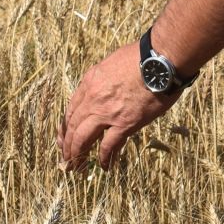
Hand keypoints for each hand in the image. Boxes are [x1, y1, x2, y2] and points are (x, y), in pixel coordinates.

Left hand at [58, 41, 174, 168]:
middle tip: (65, 158)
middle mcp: (93, 98)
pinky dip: (104, 158)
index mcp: (90, 82)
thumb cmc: (141, 57)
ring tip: (76, 166)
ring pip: (82, 138)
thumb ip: (104, 78)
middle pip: (73, 126)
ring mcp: (107, 112)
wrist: (159, 61)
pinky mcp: (124, 124)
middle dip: (67, 145)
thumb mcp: (112, 63)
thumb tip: (105, 88)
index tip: (63, 138)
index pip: (71, 109)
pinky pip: (108, 145)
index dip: (65, 127)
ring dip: (77, 154)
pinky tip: (104, 166)